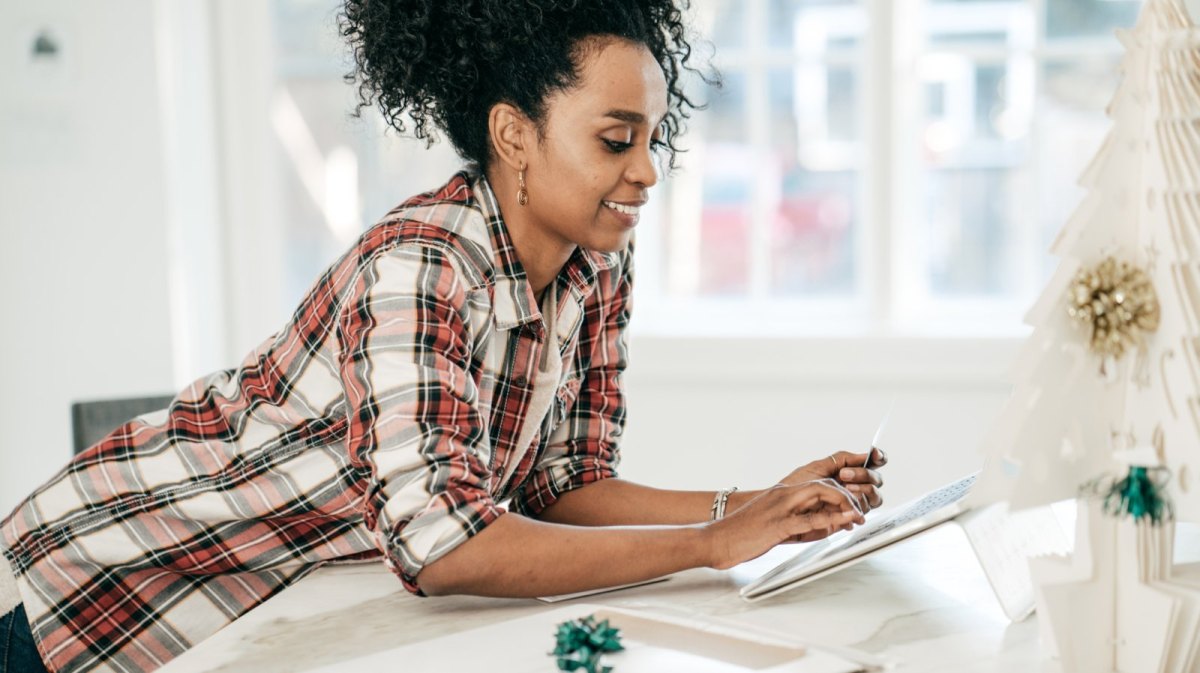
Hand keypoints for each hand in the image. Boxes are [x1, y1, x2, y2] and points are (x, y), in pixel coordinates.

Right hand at [704, 480, 864, 569]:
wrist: (717, 540)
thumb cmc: (743, 535)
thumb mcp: (777, 527)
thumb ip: (801, 525)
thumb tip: (826, 529)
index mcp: (782, 494)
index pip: (818, 485)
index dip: (839, 494)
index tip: (852, 508)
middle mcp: (783, 495)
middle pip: (823, 484)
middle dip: (846, 495)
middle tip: (859, 511)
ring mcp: (780, 507)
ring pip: (820, 493)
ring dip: (843, 503)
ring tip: (857, 516)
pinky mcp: (778, 523)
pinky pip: (809, 518)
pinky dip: (829, 519)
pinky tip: (842, 523)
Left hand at [778, 448, 886, 513]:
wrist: (783, 510)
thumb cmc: (796, 488)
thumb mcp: (817, 468)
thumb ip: (841, 459)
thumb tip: (863, 454)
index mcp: (849, 472)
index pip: (872, 463)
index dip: (878, 458)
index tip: (874, 456)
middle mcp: (855, 487)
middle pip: (876, 480)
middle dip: (864, 475)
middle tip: (844, 475)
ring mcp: (853, 503)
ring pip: (874, 496)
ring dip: (863, 490)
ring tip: (846, 488)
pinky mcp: (849, 518)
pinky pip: (863, 512)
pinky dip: (857, 507)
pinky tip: (846, 504)